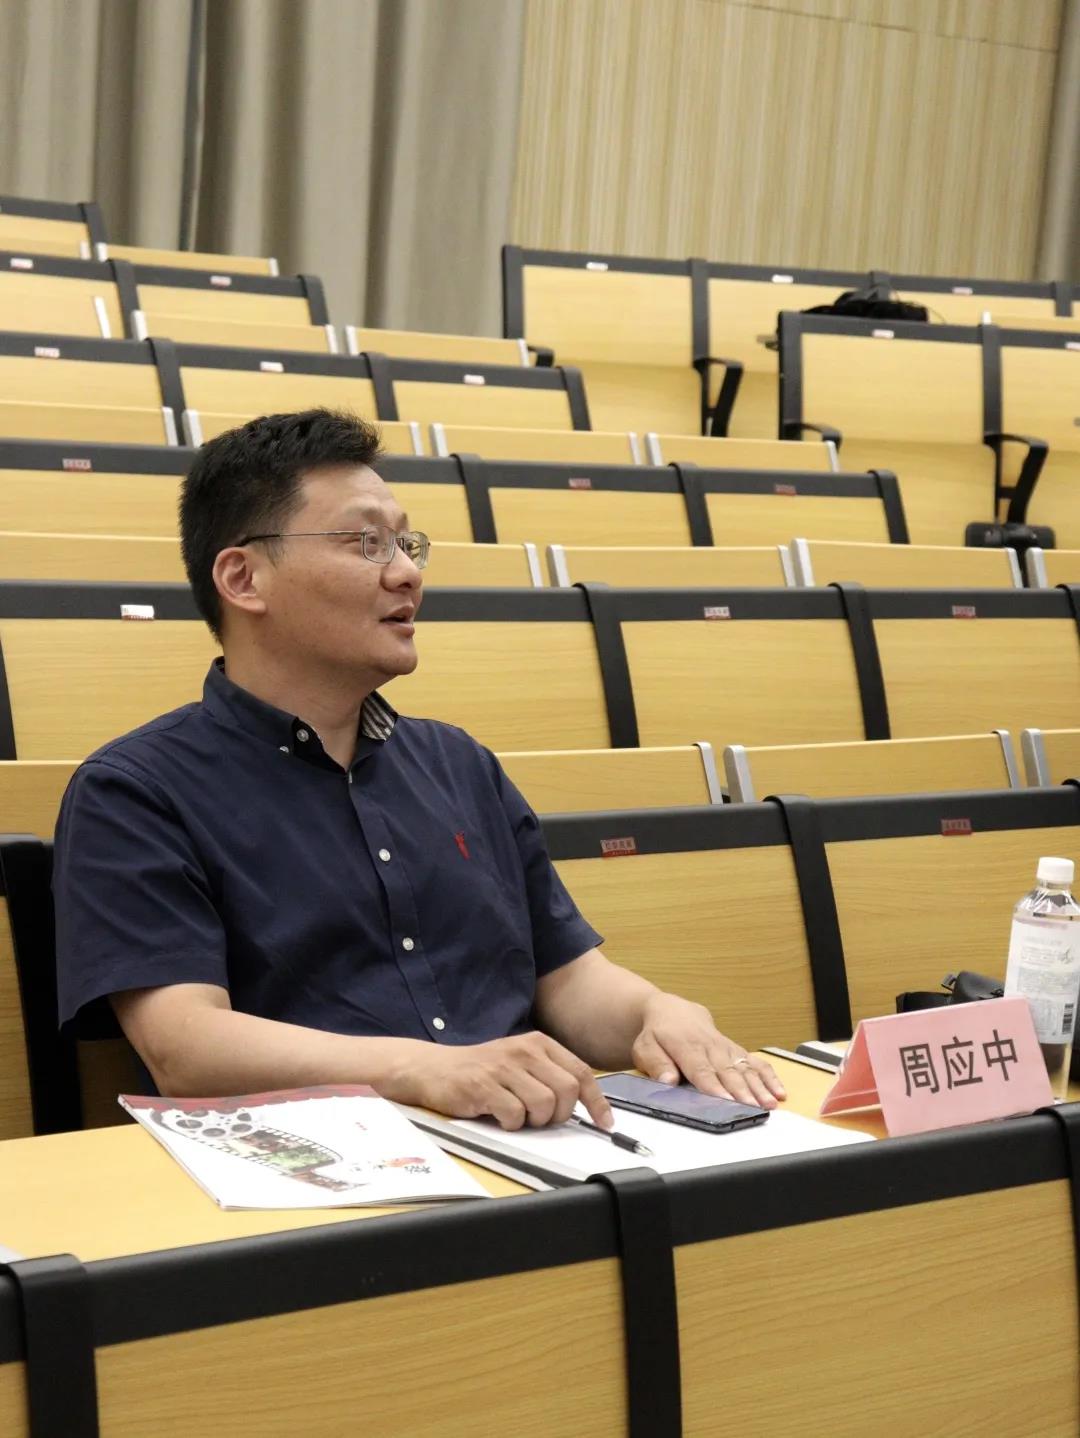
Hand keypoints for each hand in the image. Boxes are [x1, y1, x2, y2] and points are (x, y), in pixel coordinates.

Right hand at [381, 1031, 613, 1130]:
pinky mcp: (484, 1085)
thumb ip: (548, 1075)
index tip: (605, 1123)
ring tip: (516, 1115)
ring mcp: (504, 1067)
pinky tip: (498, 1116)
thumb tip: (582, 1105)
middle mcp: (524, 1050)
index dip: (596, 1101)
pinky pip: (514, 1114)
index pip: (580, 1072)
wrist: (432, 1068)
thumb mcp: (519, 1063)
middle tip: (541, 1119)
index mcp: (538, 1043)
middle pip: (566, 1091)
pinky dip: (511, 1124)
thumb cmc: (480, 1070)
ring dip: (534, 1120)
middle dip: (559, 1114)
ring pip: (544, 1104)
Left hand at [631, 993, 786, 1108]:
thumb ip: (656, 1064)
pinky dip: (768, 1075)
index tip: (725, 1100)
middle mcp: (710, 1046)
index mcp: (686, 1046)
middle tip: (754, 1108)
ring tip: (770, 1103)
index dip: (713, 1086)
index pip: (701, 1069)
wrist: (671, 1010)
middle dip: (742, 1090)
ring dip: (759, 1086)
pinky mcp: (735, 1049)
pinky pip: (755, 1061)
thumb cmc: (657, 1032)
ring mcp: (725, 1047)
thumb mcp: (645, 1047)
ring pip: (745, 1067)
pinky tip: (779, 1090)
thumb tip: (667, 1081)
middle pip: (728, 1071)